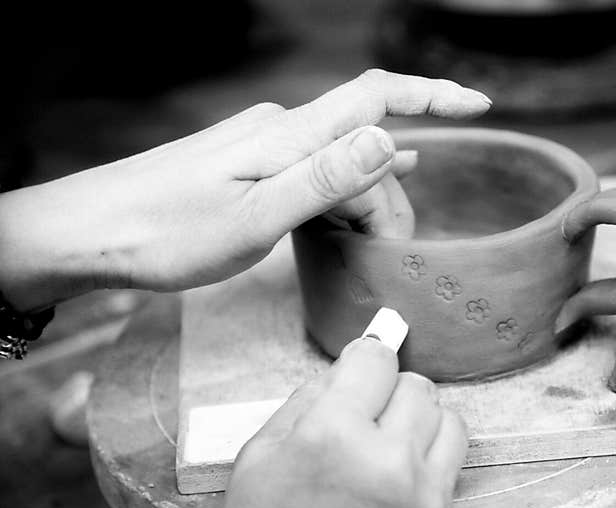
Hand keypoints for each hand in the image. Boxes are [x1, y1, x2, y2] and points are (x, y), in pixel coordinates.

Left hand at [0, 70, 490, 311]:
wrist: (89, 232)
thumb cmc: (164, 235)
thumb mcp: (253, 220)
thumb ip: (324, 181)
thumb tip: (391, 139)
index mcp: (286, 137)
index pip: (376, 99)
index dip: (432, 97)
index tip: (479, 103)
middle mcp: (280, 130)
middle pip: (365, 147)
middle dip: (394, 196)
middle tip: (393, 256)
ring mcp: (264, 146)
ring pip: (342, 164)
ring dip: (369, 203)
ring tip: (375, 249)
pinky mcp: (251, 165)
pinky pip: (317, 171)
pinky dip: (348, 190)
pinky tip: (367, 196)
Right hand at [202, 337, 467, 507]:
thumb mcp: (258, 459)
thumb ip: (307, 402)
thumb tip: (348, 371)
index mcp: (332, 437)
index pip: (376, 359)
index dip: (363, 363)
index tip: (360, 372)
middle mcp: (388, 464)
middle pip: (418, 387)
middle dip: (390, 395)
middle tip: (366, 418)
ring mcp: (425, 501)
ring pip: (450, 422)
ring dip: (419, 426)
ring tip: (388, 448)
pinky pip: (451, 473)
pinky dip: (426, 472)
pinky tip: (393, 492)